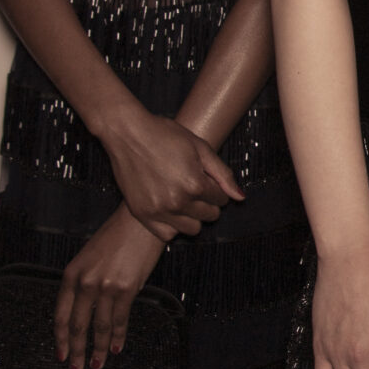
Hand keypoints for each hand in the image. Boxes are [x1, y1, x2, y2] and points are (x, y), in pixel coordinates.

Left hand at [54, 206, 166, 368]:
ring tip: (97, 365)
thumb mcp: (89, 257)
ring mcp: (106, 287)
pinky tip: (117, 348)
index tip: (61, 355)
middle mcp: (85, 282)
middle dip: (75, 351)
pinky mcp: (127, 289)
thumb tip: (85, 309)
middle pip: (77, 326)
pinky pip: (120, 319)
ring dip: (99, 349)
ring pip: (100, 327)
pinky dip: (119, 336)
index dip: (61, 339)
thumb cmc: (117, 236)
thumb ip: (83, 282)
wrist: (142, 221)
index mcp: (72, 274)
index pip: (61, 315)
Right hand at [100, 104, 242, 237]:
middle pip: (209, 216)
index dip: (217, 189)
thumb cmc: (165, 135)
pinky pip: (167, 235)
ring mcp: (158, 210)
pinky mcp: (142, 214)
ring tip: (184, 199)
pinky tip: (171, 210)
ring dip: (193, 217)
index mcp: (195, 184)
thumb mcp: (200, 148)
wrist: (127, 133)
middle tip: (195, 187)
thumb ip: (223, 175)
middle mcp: (177, 202)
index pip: (221, 200)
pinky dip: (173, 226)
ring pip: (192, 229)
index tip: (206, 179)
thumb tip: (240, 198)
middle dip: (208, 202)